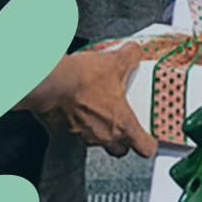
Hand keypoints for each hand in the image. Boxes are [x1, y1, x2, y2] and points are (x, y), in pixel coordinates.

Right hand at [31, 45, 154, 157]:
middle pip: (120, 150)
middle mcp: (103, 135)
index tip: (150, 140)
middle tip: (125, 126)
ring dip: (99, 131)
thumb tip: (134, 51)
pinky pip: (74, 133)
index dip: (149, 144)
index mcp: (122, 124)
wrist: (51, 83)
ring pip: (96, 142)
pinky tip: (77, 108)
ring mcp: (82, 136)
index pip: (144, 148)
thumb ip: (130, 56)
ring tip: (99, 112)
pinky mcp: (63, 131)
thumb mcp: (115, 62)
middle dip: (124, 142)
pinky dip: (77, 124)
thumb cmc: (83, 79)